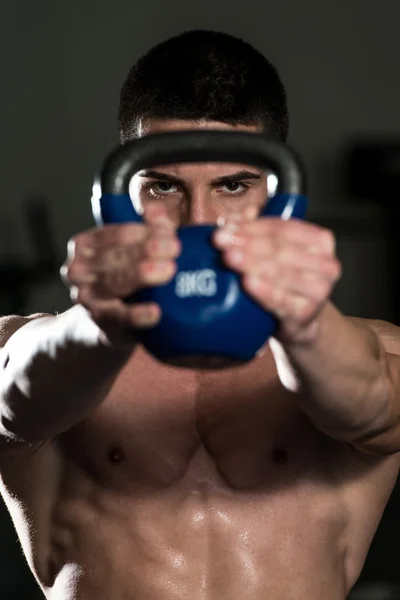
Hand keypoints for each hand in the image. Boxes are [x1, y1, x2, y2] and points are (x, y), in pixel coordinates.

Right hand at [61, 204, 180, 345]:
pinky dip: (137, 315)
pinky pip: (119, 317)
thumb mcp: (134, 249)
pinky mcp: (101, 323)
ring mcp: (86, 297)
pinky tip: (155, 312)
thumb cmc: (126, 277)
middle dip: (147, 250)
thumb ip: (148, 228)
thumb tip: (156, 211)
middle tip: (174, 248)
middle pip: (115, 257)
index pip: (114, 234)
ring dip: (143, 276)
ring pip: (115, 283)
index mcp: (85, 245)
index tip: (170, 233)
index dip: (143, 232)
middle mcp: (78, 269)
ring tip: (168, 270)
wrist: (109, 322)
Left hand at [213, 216, 340, 344]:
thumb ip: (255, 232)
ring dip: (251, 263)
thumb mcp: (274, 253)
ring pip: (280, 272)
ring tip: (229, 258)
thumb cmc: (285, 281)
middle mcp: (325, 265)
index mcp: (320, 241)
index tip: (226, 227)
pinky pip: (281, 300)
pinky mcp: (305, 313)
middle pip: (280, 249)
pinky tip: (248, 282)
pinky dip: (264, 290)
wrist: (299, 321)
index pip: (283, 228)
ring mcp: (319, 291)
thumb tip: (231, 220)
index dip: (252, 226)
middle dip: (247, 243)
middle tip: (221, 241)